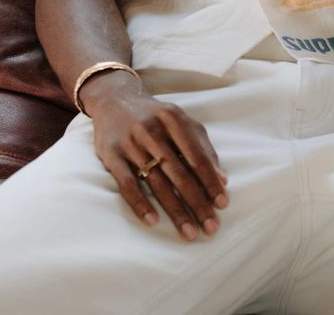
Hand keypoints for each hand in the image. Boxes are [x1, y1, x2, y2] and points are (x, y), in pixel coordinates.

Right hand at [82, 71, 228, 240]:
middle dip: (196, 202)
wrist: (114, 101)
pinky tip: (153, 221)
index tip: (222, 204)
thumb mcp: (181, 122)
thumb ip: (202, 147)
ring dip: (174, 210)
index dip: (210, 180)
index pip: (196, 155)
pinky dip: (140, 203)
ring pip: (156, 182)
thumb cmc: (156, 116)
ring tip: (188, 232)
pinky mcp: (111, 155)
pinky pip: (127, 184)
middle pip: (179, 172)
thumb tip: (222, 179)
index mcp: (173, 118)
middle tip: (210, 227)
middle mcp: (152, 129)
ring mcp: (130, 142)